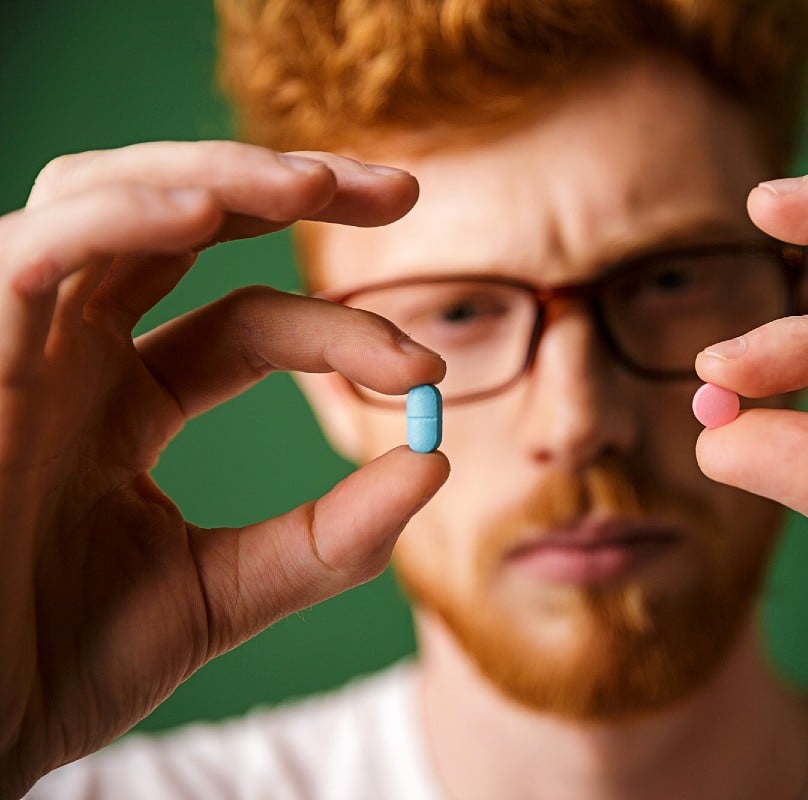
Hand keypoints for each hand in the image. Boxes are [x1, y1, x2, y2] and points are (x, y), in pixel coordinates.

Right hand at [0, 142, 448, 797]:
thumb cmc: (58, 665)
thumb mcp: (225, 593)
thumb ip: (328, 539)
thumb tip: (436, 460)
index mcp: (124, 399)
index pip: (248, 324)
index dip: (342, 335)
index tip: (427, 373)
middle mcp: (70, 354)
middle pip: (177, 221)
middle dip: (286, 187)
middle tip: (399, 188)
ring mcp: (15, 345)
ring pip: (105, 199)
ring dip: (214, 174)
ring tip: (318, 180)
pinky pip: (32, 252)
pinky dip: (117, 216)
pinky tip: (206, 211)